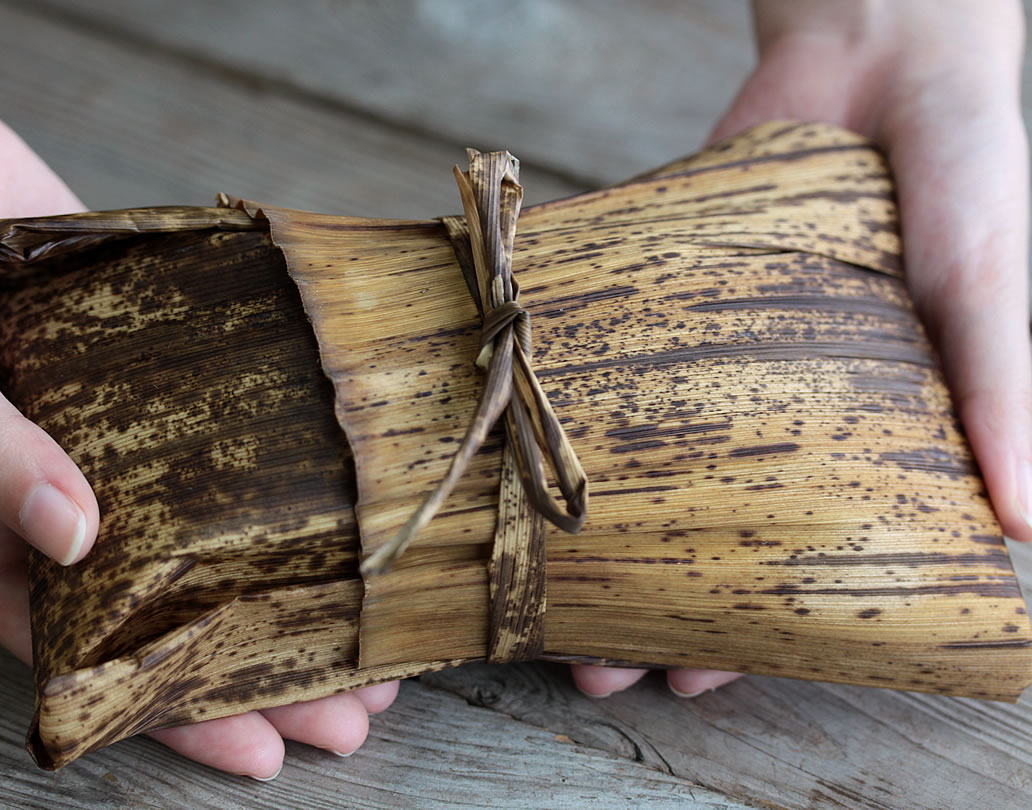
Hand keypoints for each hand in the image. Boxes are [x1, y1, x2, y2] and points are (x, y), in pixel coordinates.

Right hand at [0, 71, 396, 778]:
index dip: (173, 713)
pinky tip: (352, 507)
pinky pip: (237, 439)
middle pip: (178, 612)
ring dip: (291, 582)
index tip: (267, 751)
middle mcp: (72, 502)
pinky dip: (288, 474)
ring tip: (376, 630)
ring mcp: (128, 443)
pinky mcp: (168, 379)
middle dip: (264, 664)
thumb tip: (73, 539)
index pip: (93, 657)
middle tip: (360, 710)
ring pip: (220, 537)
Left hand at [573, 0, 1030, 698]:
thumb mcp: (989, 280)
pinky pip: (618, 372)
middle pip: (711, 530)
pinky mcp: (671, 300)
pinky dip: (582, 418)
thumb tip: (1025, 523)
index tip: (701, 676)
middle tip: (600, 662)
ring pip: (652, 467)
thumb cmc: (966, 169)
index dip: (759, 625)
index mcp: (874, 434)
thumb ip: (1002, 384)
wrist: (882, 48)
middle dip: (657, 598)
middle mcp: (789, 411)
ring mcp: (722, 360)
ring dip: (603, 533)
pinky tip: (532, 465)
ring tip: (550, 593)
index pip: (807, 558)